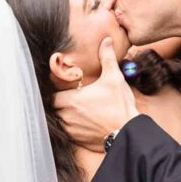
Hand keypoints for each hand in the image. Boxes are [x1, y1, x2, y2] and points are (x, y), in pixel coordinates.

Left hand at [53, 37, 139, 151]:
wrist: (128, 131)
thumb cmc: (120, 105)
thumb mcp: (114, 78)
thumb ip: (107, 58)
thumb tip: (106, 40)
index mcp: (71, 100)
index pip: (52, 95)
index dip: (58, 92)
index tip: (66, 90)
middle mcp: (67, 116)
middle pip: (54, 109)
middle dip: (61, 103)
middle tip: (72, 99)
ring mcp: (71, 130)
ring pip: (59, 121)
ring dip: (65, 116)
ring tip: (78, 112)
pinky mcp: (77, 141)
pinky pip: (67, 134)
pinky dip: (72, 128)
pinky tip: (83, 124)